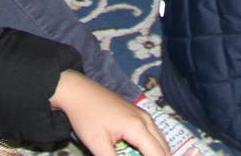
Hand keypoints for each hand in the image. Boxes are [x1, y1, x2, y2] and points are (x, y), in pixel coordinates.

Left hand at [52, 70, 168, 155]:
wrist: (78, 91)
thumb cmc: (86, 117)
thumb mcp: (97, 144)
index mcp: (137, 127)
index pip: (156, 154)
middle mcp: (146, 119)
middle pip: (163, 149)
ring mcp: (143, 114)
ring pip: (160, 140)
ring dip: (156, 153)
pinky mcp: (138, 113)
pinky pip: (154, 134)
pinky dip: (152, 147)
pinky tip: (143, 153)